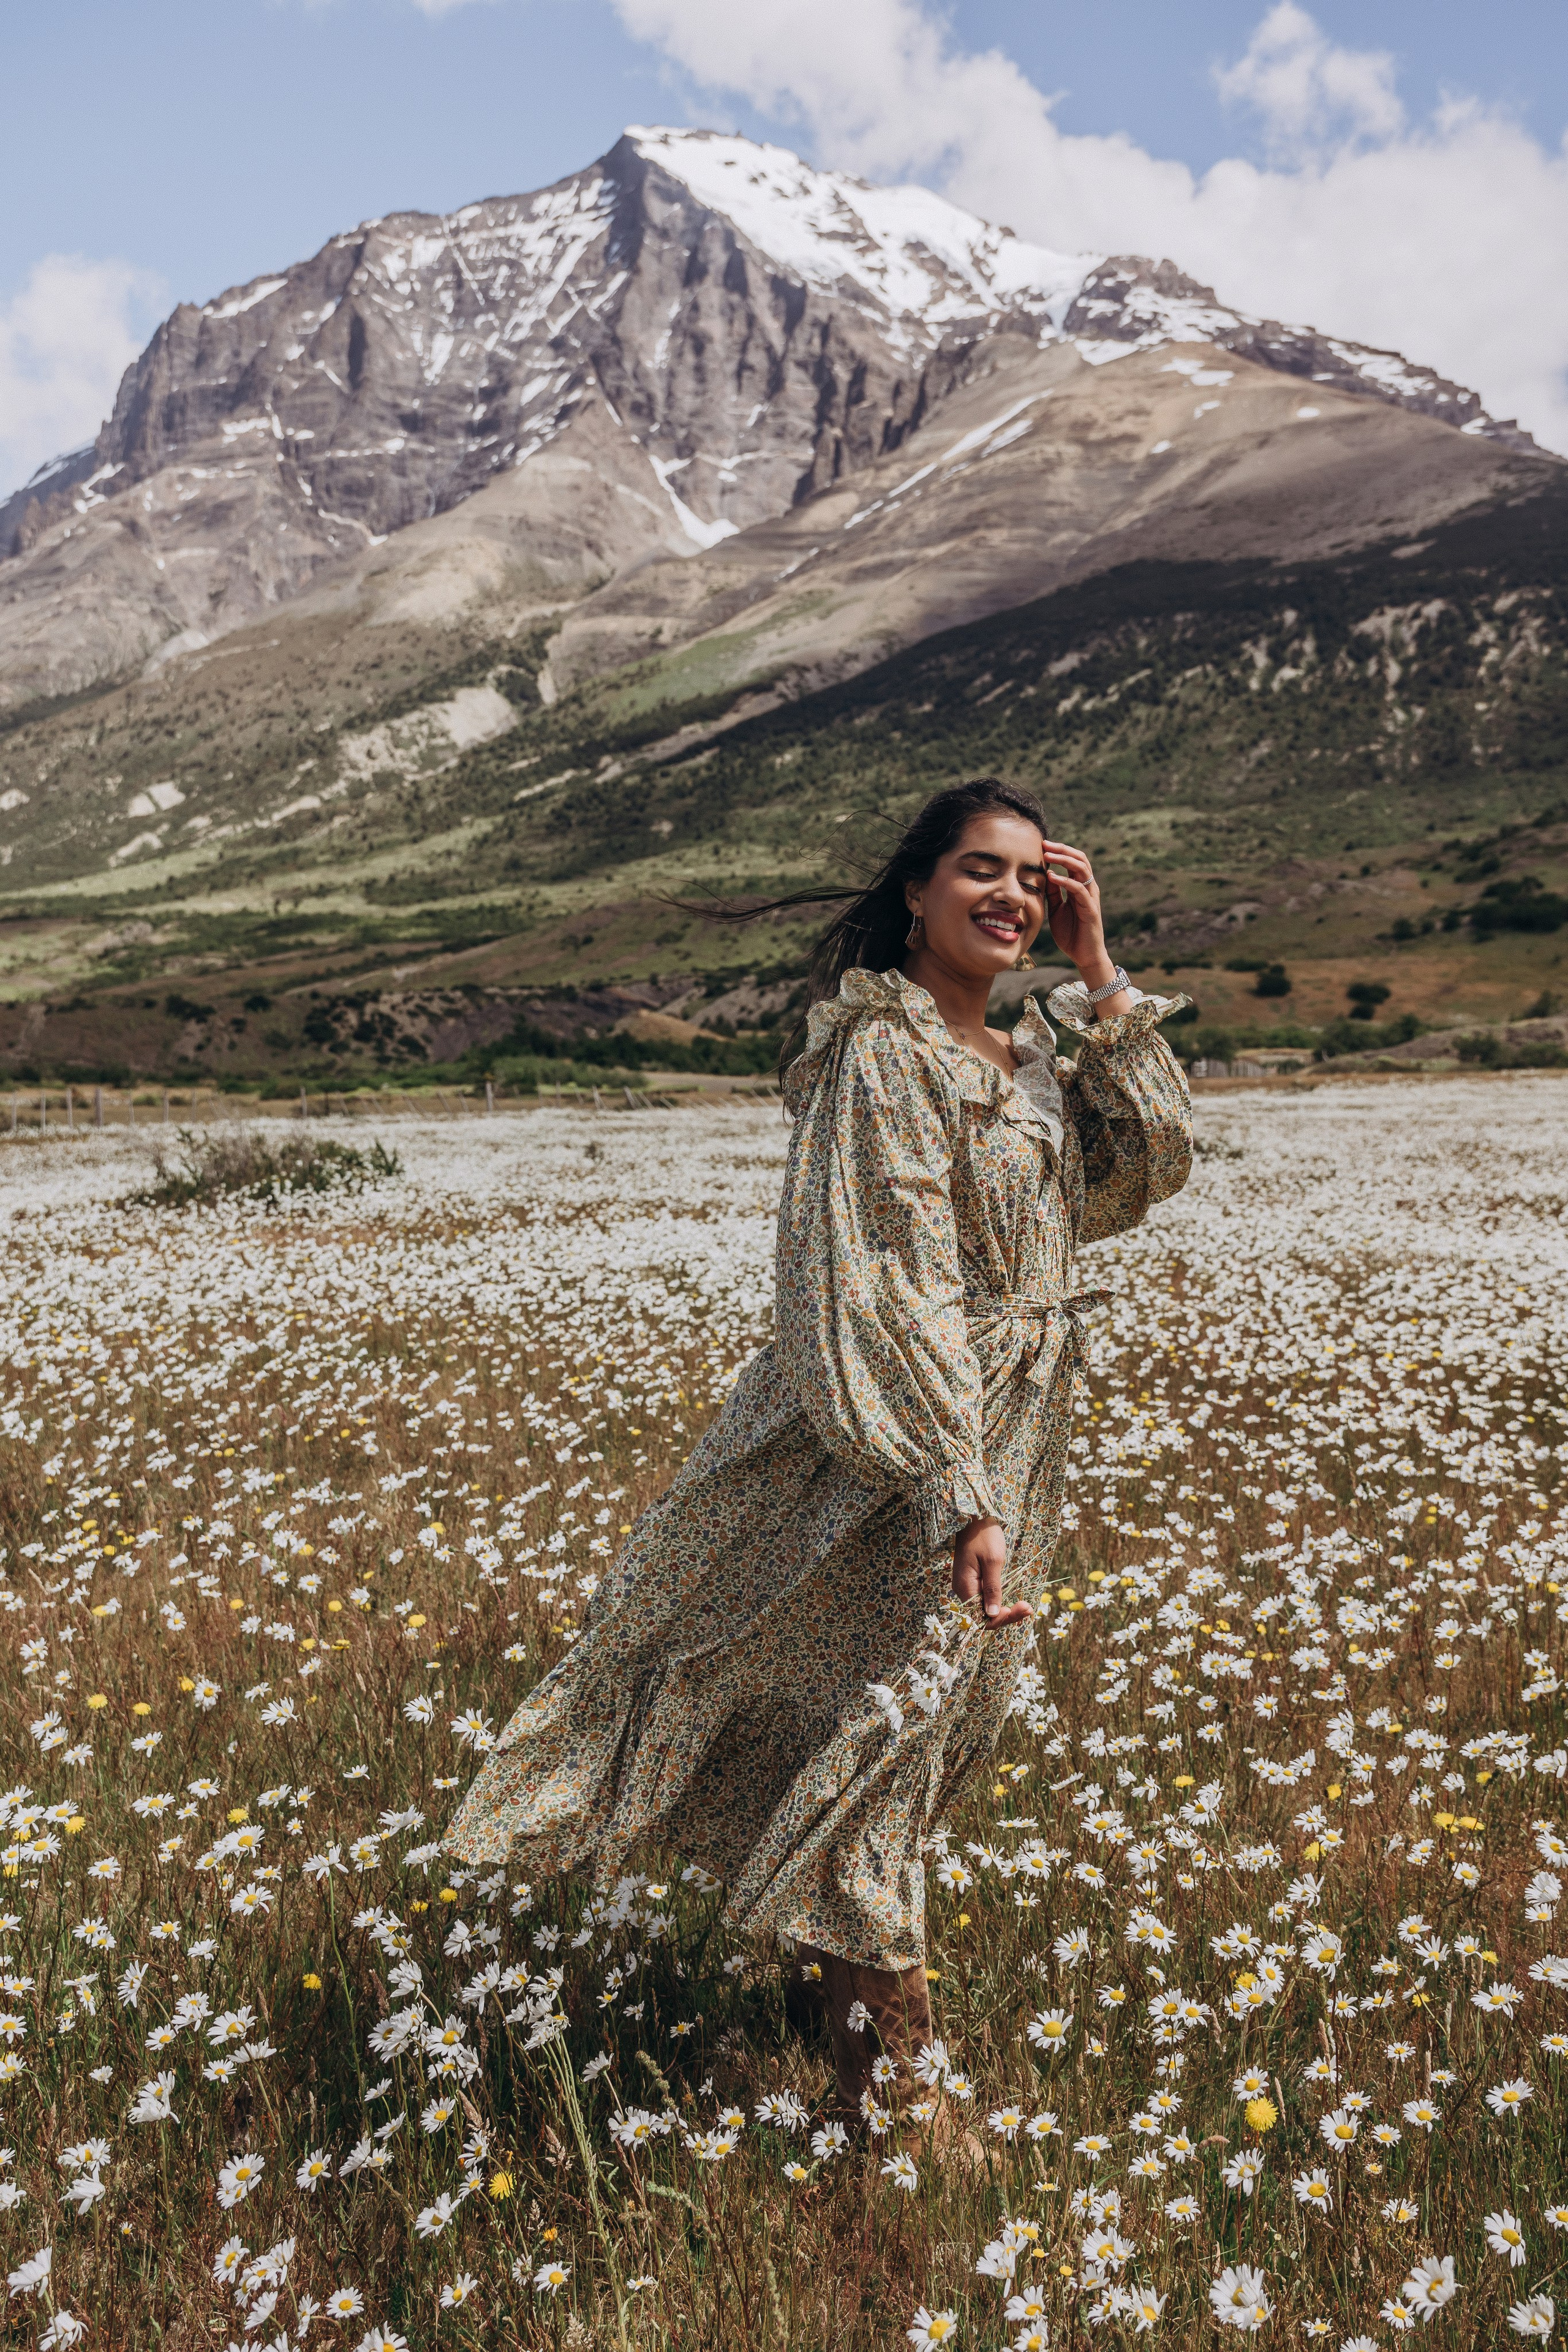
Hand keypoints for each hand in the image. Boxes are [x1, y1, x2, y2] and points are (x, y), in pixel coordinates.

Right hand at [951, 1517, 1031, 1628]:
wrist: (975, 1518)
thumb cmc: (984, 1535)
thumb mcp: (993, 1561)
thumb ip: (993, 1588)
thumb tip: (992, 1614)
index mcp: (965, 1586)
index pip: (979, 1617)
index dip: (999, 1619)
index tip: (1018, 1609)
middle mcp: (963, 1590)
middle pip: (983, 1615)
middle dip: (1006, 1615)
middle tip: (1028, 1608)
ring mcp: (968, 1586)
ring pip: (986, 1608)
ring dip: (1006, 1610)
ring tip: (1026, 1607)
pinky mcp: (974, 1582)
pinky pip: (986, 1598)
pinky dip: (1001, 1601)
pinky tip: (1015, 1600)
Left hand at [1040, 840, 1111, 982]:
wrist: (1083, 956)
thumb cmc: (1071, 933)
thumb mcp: (1056, 909)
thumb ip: (1053, 893)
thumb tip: (1044, 875)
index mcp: (1080, 887)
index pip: (1073, 861)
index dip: (1059, 851)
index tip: (1041, 845)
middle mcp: (1088, 889)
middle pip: (1080, 859)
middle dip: (1062, 849)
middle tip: (1044, 844)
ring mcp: (1090, 898)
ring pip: (1082, 869)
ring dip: (1064, 860)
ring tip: (1048, 855)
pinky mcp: (1090, 910)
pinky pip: (1080, 890)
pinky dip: (1066, 881)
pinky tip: (1053, 877)